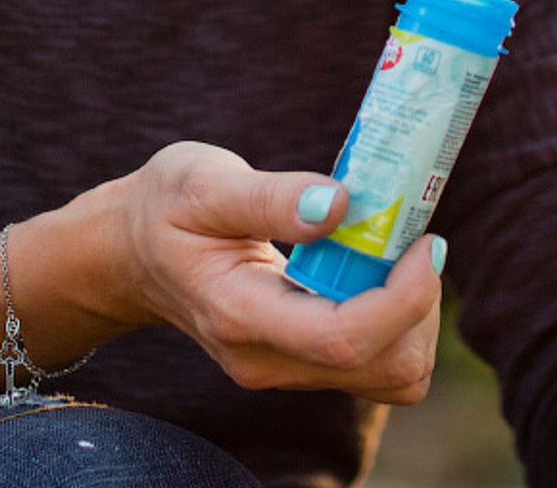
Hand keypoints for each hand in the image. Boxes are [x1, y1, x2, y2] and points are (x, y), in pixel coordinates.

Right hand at [109, 141, 441, 400]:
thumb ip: (270, 196)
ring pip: (391, 374)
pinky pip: (378, 361)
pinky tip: (382, 263)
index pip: (343, 339)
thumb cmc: (165, 209)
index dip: (403, 297)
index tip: (426, 238)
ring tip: (398, 248)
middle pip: (384, 369)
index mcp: (241, 317)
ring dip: (417, 315)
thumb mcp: (203, 183)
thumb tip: (338, 204)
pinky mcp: (303, 359)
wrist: (130, 256)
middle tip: (414, 234)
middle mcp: (267, 360)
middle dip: (420, 305)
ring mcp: (286, 368)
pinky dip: (401, 318)